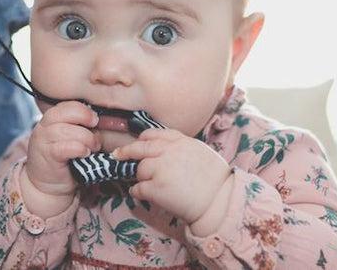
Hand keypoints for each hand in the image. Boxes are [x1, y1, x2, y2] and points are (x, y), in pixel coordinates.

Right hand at [25, 101, 100, 197]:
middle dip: (87, 121)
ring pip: (69, 131)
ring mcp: (43, 140)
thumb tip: (106, 121)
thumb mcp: (73, 138)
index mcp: (51, 118)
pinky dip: (80, 149)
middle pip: (68, 113)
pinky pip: (67, 147)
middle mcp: (44, 126)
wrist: (48, 185)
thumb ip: (82, 127)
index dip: (84, 110)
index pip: (68, 104)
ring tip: (92, 148)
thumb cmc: (66, 159)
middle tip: (95, 135)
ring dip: (87, 139)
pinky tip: (84, 155)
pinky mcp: (47, 155)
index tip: (95, 121)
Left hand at [113, 129, 231, 224]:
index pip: (154, 134)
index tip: (137, 143)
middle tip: (117, 155)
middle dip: (126, 151)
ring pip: (139, 169)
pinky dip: (137, 192)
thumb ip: (181, 147)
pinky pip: (138, 188)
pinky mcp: (156, 187)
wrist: (219, 201)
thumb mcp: (200, 152)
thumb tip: (162, 150)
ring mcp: (161, 169)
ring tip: (150, 185)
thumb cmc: (215, 180)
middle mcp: (169, 151)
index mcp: (181, 141)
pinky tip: (143, 195)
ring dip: (141, 177)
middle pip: (140, 148)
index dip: (142, 139)